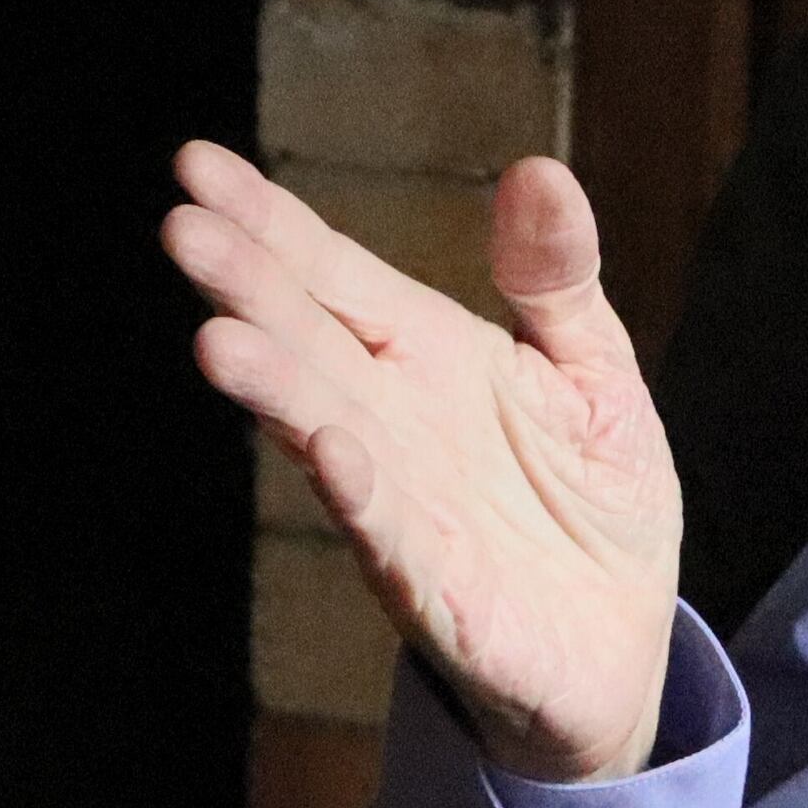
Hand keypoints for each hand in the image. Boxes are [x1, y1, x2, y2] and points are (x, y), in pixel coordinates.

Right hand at [164, 142, 684, 782]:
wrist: (626, 642)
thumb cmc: (595, 501)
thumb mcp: (595, 372)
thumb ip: (557, 280)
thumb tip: (540, 169)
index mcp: (428, 356)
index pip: (332, 276)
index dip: (268, 224)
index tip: (195, 165)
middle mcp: (394, 423)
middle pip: (308, 343)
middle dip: (246, 290)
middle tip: (182, 230)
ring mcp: (405, 507)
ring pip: (325, 436)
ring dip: (274, 392)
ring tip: (217, 341)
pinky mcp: (441, 592)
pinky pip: (392, 539)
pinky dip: (360, 496)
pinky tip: (329, 449)